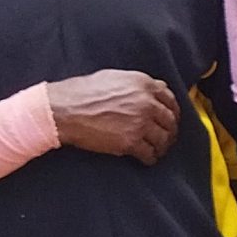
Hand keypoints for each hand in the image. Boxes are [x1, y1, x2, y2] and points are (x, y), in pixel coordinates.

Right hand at [48, 70, 177, 163]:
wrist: (63, 110)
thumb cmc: (82, 93)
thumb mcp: (114, 78)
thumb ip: (138, 84)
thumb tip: (157, 88)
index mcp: (143, 84)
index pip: (170, 99)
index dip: (172, 111)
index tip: (170, 119)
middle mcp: (146, 103)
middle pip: (170, 121)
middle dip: (169, 131)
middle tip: (166, 138)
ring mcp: (140, 123)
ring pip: (164, 139)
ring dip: (162, 146)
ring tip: (157, 150)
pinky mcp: (131, 142)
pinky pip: (149, 154)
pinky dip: (150, 158)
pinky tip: (146, 159)